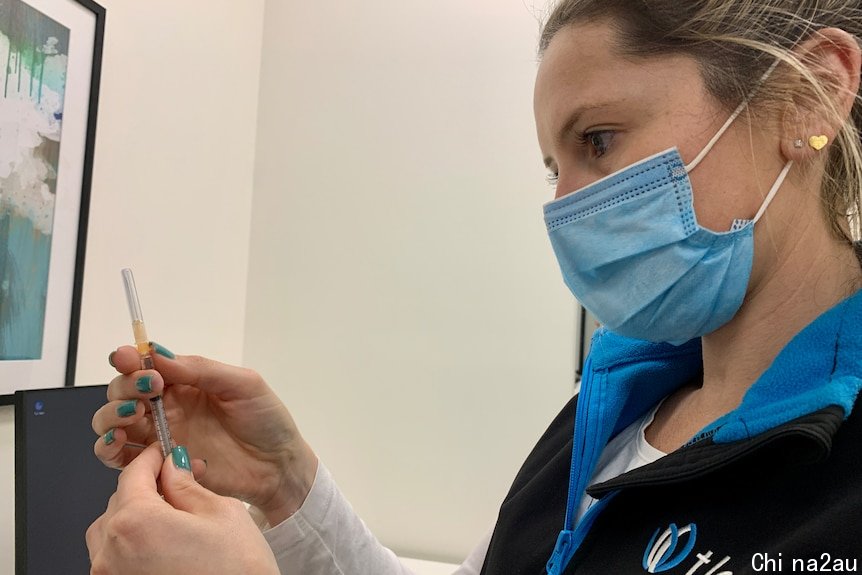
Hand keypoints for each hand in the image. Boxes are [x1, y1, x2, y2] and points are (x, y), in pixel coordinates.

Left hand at [87, 443, 279, 574]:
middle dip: (149, 487)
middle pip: (120, 501)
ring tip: (173, 517)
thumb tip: (172, 467)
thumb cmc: (237, 573)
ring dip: (137, 516)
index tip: (164, 453)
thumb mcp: (220, 513)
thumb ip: (186, 485)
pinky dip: (134, 544)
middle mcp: (112, 552)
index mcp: (136, 522)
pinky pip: (115, 558)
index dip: (152, 457)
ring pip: (112, 530)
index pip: (133, 474)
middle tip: (182, 482)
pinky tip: (165, 544)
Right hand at [91, 344, 316, 524]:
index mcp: (184, 383)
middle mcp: (166, 408)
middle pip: (120, 392)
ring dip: (110, 416)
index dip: (130, 360)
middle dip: (124, 387)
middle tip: (149, 390)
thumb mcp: (242, 384)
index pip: (145, 366)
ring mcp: (160, 437)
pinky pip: (122, 459)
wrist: (278, 466)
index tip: (129, 359)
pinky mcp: (159, 467)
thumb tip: (157, 353)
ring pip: (111, 423)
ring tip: (133, 415)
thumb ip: (200, 369)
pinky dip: (113, 449)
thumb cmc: (266, 420)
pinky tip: (128, 442)